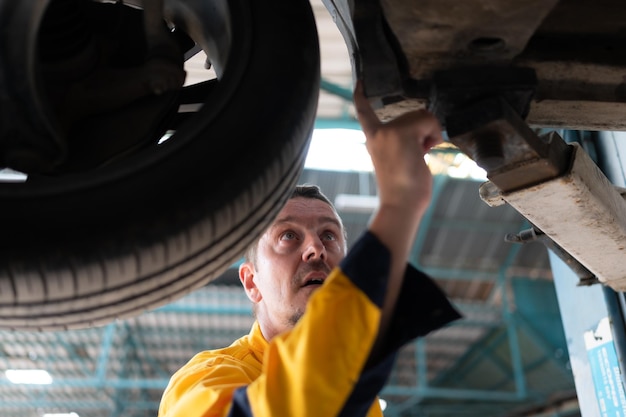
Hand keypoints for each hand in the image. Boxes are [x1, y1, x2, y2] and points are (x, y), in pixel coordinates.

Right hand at [353, 81, 442, 214]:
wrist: (400, 204)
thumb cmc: (402, 189)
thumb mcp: (398, 159)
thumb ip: (402, 142)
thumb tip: (425, 130)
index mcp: (372, 139)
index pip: (364, 112)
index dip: (361, 96)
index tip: (360, 82)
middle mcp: (377, 132)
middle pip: (412, 113)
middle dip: (423, 130)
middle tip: (418, 154)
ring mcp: (389, 132)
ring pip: (423, 116)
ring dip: (431, 134)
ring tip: (421, 155)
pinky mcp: (402, 134)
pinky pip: (429, 122)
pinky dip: (435, 134)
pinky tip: (426, 151)